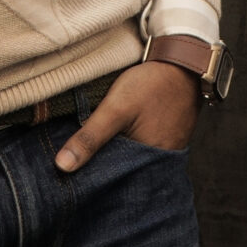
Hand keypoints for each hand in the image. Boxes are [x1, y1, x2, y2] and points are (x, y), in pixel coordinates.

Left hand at [54, 60, 197, 171]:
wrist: (184, 64)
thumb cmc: (152, 85)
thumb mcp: (116, 108)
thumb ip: (90, 137)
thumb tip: (62, 166)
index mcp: (146, 164)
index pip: (111, 182)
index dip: (90, 177)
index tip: (69, 172)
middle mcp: (157, 165)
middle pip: (120, 173)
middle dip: (100, 167)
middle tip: (76, 159)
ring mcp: (164, 153)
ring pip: (130, 161)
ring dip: (113, 155)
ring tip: (94, 146)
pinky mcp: (165, 141)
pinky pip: (141, 150)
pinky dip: (127, 145)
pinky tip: (116, 136)